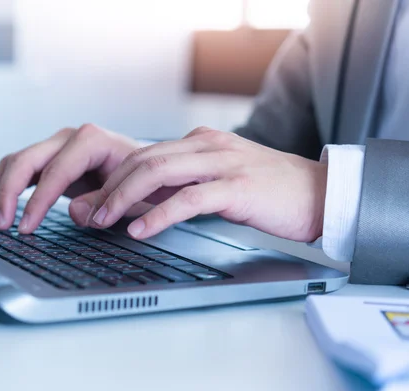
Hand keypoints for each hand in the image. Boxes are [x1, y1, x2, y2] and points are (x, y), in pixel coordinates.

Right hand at [0, 124, 142, 231]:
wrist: (145, 169)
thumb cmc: (142, 181)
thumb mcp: (133, 195)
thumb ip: (105, 203)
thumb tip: (74, 213)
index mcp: (93, 141)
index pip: (56, 171)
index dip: (37, 202)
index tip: (25, 228)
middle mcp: (70, 138)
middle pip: (26, 160)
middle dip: (8, 193)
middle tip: (2, 226)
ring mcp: (58, 146)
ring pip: (16, 162)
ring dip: (2, 191)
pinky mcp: (51, 158)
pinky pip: (20, 168)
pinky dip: (7, 188)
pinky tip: (3, 210)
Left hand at [87, 127, 327, 241]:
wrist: (320, 194)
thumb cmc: (268, 192)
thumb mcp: (218, 182)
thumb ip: (182, 187)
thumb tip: (140, 206)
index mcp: (200, 143)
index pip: (145, 155)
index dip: (114, 179)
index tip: (93, 201)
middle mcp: (207, 147)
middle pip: (143, 160)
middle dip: (110, 187)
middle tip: (88, 212)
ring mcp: (223, 164)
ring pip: (158, 173)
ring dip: (124, 198)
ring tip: (102, 220)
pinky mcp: (237, 187)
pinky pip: (188, 199)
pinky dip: (159, 214)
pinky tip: (140, 229)